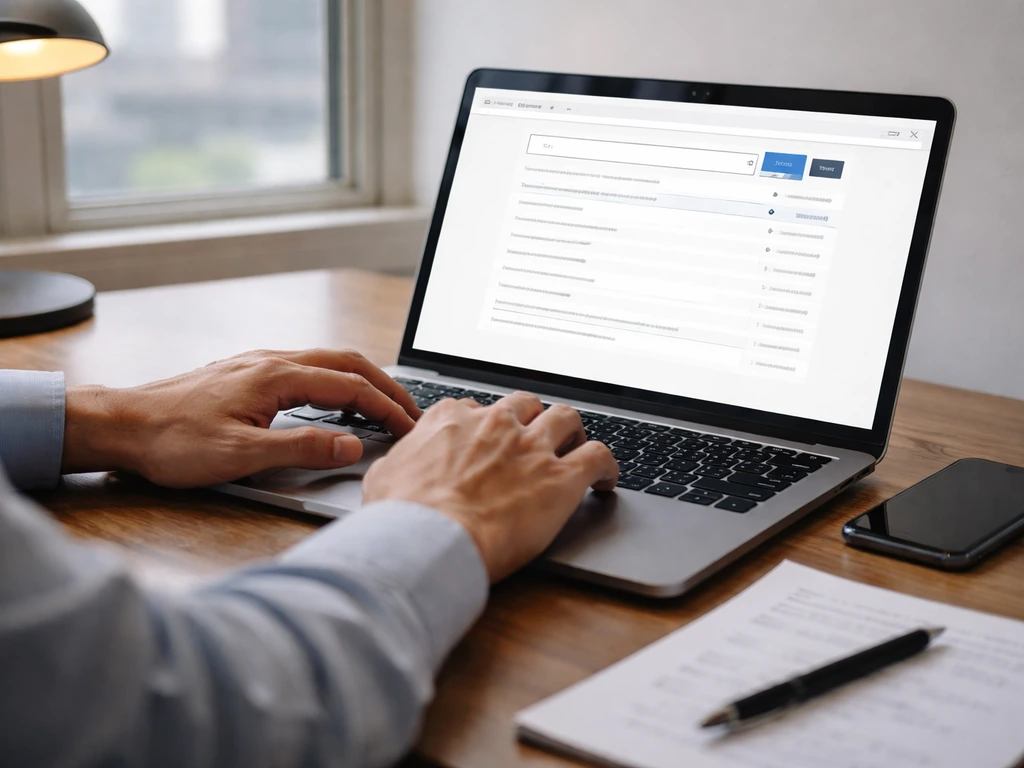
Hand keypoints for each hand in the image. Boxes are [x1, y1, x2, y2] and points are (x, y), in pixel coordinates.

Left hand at [61, 349, 420, 487]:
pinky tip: (334, 403)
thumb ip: (301, 448)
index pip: (351, 387)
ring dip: (362, 381)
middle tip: (411, 412)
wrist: (123, 425)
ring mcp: (259, 364)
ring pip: (328, 362)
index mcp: (277, 377)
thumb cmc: (173, 442)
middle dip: (386, 386)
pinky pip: (308, 368)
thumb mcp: (241, 456)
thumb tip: (352, 445)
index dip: (387, 408)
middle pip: (347, 363)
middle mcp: (272, 361)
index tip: (411, 428)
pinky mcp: (248, 373)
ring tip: (383, 407)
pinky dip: (337, 382)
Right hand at [362, 392, 618, 582]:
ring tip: (574, 448)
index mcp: (453, 419)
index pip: (475, 408)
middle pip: (524, 405)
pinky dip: (607, 465)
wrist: (429, 539)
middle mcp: (495, 424)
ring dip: (571, 432)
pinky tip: (606, 479)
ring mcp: (531, 448)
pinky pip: (598, 456)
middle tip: (534, 440)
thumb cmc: (402, 515)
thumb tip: (395, 468)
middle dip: (531, 419)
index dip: (484, 426)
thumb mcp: (383, 476)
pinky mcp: (560, 478)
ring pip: (566, 418)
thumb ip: (398, 463)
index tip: (487, 440)